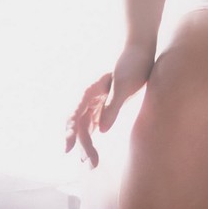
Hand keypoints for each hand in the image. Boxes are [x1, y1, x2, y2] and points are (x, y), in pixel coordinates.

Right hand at [64, 43, 153, 166]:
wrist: (139, 44)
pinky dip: (92, 133)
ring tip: (91, 162)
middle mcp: (89, 93)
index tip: (68, 149)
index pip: (75, 114)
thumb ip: (113, 106)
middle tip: (90, 165)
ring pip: (86, 123)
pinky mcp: (104, 99)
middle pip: (80, 123)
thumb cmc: (132, 61)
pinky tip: (93, 147)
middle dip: (82, 144)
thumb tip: (102, 130)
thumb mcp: (124, 83)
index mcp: (90, 88)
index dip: (70, 133)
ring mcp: (96, 96)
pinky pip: (93, 119)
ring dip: (86, 142)